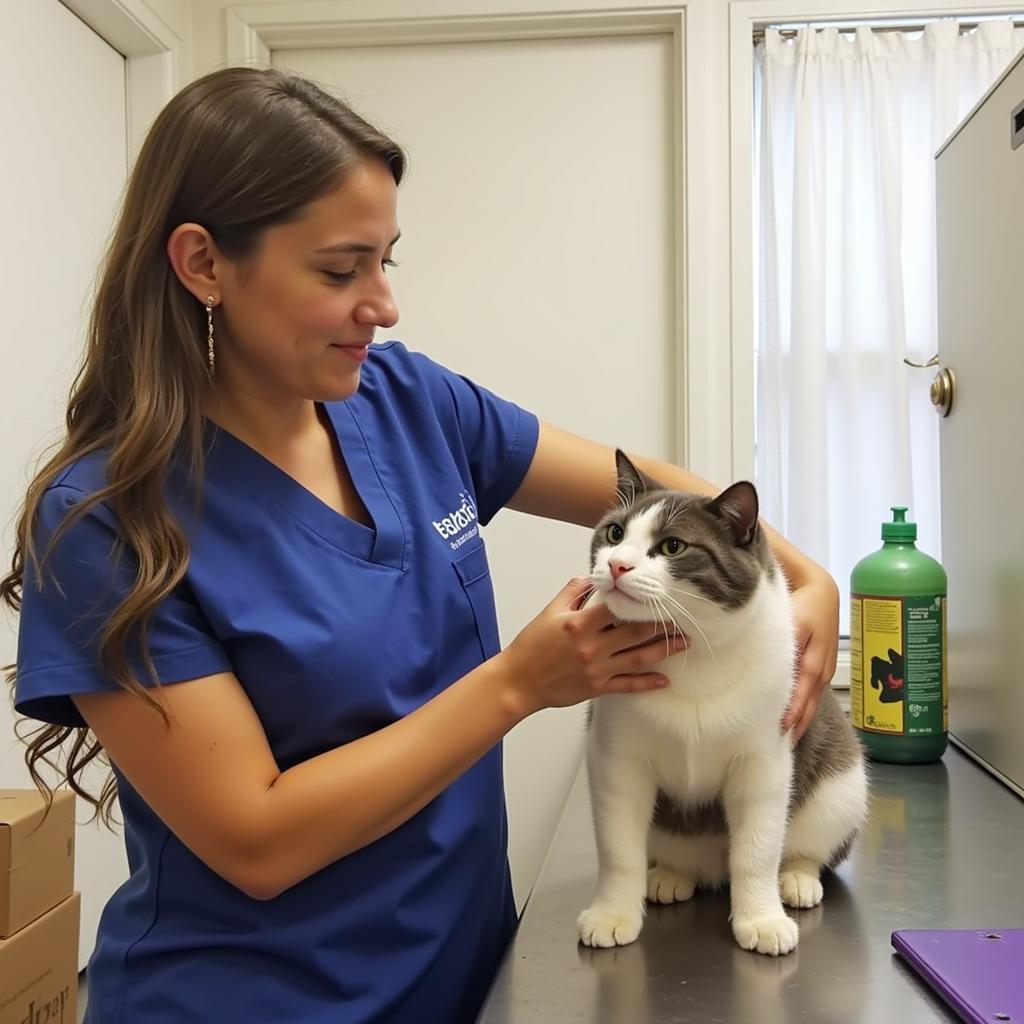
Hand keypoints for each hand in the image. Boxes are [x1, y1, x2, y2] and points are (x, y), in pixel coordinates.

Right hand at [496, 578, 686, 717]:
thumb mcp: (549, 612)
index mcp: (579, 624)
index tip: (655, 594)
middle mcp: (591, 646)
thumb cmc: (531, 646)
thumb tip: (592, 577)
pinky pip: (627, 685)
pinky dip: (647, 682)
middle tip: (681, 618)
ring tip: (683, 643)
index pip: (615, 608)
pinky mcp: (597, 688)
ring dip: (663, 650)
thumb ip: (572, 592)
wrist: (518, 681)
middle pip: (634, 633)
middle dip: (660, 625)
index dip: (636, 600)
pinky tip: (664, 679)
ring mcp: (596, 669)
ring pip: (637, 658)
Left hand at [782, 566, 839, 740]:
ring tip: (788, 737)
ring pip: (812, 699)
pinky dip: (805, 704)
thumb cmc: (804, 602)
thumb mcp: (793, 621)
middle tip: (782, 743)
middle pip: (809, 703)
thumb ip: (783, 641)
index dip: (793, 711)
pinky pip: (813, 691)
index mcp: (814, 661)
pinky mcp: (822, 665)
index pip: (802, 693)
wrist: (822, 590)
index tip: (782, 728)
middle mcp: (822, 670)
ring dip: (802, 717)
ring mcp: (824, 669)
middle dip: (798, 722)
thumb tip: (771, 660)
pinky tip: (796, 716)